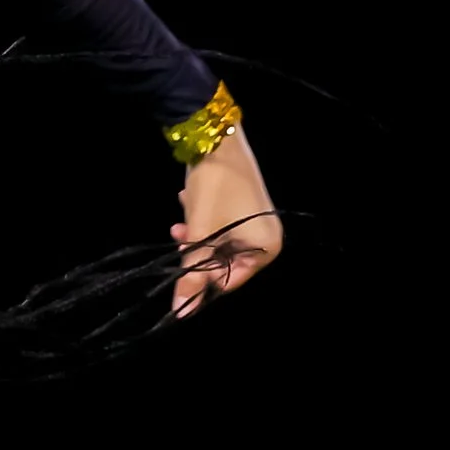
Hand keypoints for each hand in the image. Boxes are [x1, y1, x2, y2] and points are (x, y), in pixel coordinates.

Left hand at [171, 126, 283, 316]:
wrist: (215, 137)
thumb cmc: (214, 190)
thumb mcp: (200, 235)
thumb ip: (191, 275)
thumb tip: (181, 312)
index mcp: (267, 248)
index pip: (229, 281)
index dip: (203, 278)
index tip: (184, 264)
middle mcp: (268, 237)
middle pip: (224, 262)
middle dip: (198, 253)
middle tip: (182, 238)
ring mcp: (257, 220)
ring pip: (219, 243)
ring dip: (197, 236)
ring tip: (181, 223)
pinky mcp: (244, 206)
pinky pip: (222, 225)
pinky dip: (204, 220)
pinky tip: (189, 204)